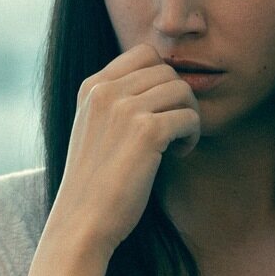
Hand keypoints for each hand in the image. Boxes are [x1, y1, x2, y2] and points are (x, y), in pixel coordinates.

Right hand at [43, 44, 200, 257]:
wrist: (83, 221)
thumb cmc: (94, 183)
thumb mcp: (95, 129)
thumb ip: (118, 102)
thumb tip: (165, 81)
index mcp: (91, 87)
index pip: (144, 54)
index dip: (162, 79)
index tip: (160, 110)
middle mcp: (105, 91)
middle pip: (167, 71)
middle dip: (178, 99)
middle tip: (173, 130)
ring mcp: (124, 108)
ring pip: (182, 90)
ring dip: (188, 115)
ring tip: (176, 143)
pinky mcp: (146, 131)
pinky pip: (189, 116)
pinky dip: (191, 136)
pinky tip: (178, 154)